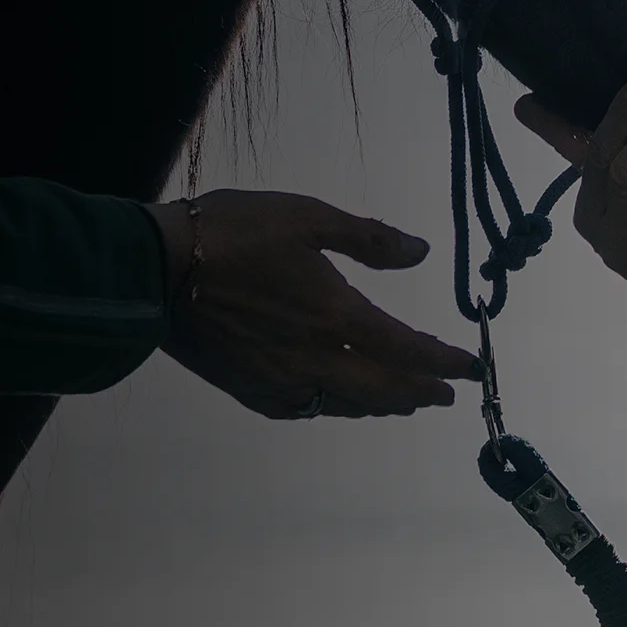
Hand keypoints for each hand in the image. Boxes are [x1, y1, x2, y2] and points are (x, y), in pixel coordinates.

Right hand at [146, 190, 480, 417]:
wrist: (155, 271)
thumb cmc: (235, 234)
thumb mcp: (308, 217)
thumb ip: (369, 239)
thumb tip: (421, 252)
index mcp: (336, 317)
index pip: (407, 350)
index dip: (444, 361)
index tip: (472, 367)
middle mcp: (315, 360)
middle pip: (382, 390)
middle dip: (418, 393)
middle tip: (444, 394)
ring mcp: (279, 381)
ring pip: (344, 405)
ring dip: (380, 404)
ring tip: (401, 400)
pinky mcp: (247, 389)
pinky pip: (303, 409)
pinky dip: (332, 408)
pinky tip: (334, 401)